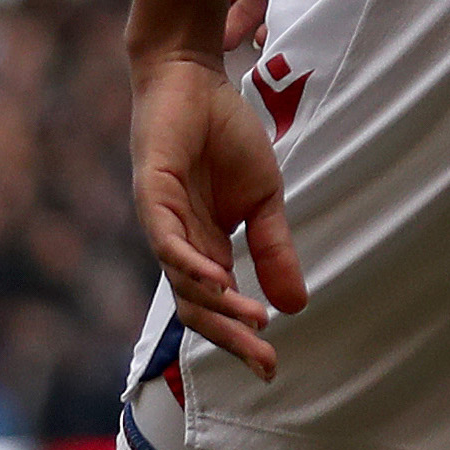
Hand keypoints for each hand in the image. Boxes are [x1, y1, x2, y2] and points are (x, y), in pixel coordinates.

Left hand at [130, 49, 303, 378]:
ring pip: (183, 282)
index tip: (272, 368)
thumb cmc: (224, 137)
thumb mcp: (265, 199)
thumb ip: (273, 250)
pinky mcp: (152, 197)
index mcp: (204, 248)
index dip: (242, 337)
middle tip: (264, 363)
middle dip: (230, 338)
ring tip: (253, 321)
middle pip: (197, 308)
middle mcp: (178, 246)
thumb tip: (296, 306)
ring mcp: (162, 224)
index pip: (218, 306)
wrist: (193, 82)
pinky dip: (191, 265)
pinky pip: (168, 242)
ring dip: (218, 305)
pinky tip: (217, 279)